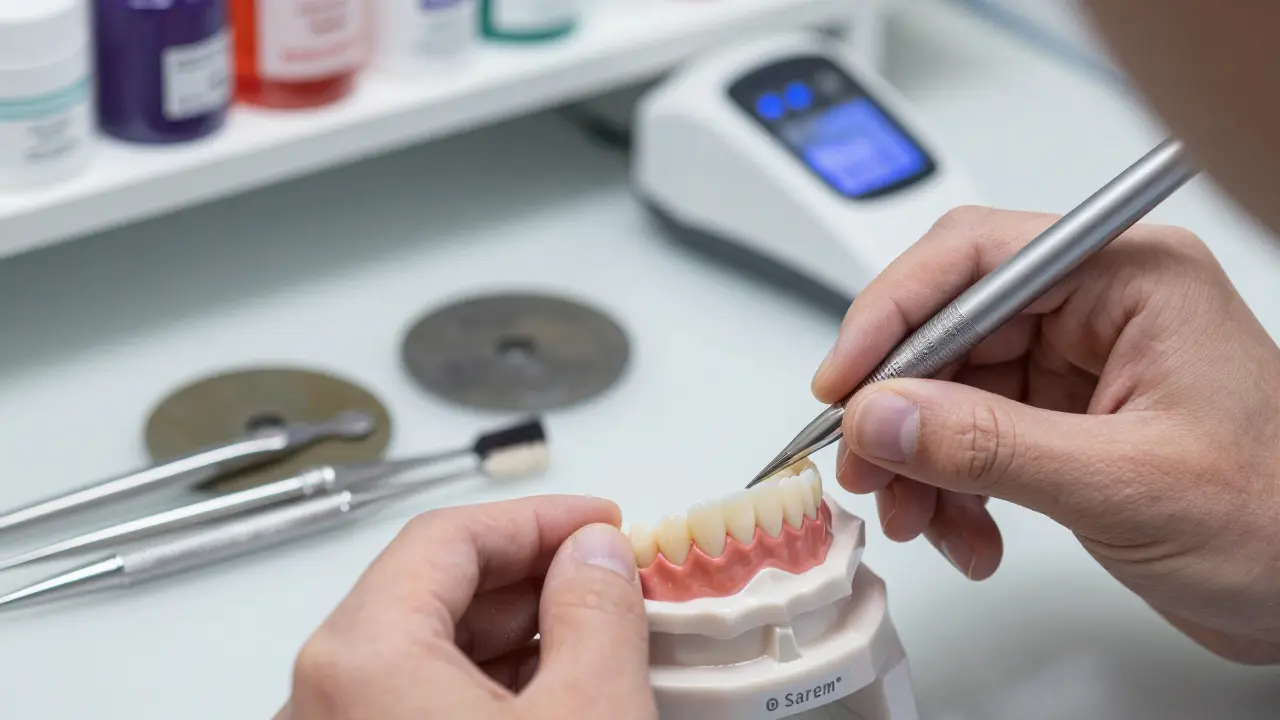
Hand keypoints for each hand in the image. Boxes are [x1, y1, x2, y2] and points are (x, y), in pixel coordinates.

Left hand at [273, 495, 656, 718]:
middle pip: (430, 592)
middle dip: (531, 575)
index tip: (601, 522)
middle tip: (607, 574)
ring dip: (515, 634)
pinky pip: (415, 704)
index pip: (448, 537)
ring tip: (596, 637)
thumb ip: (597, 613)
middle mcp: (323, 696)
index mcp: (362, 658)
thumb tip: (595, 553)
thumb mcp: (589, 713)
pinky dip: (486, 687)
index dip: (538, 518)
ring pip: (424, 653)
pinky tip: (552, 694)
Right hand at [813, 206, 1279, 664]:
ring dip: (920, 459)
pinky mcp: (1063, 418)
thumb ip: (989, 445)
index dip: (893, 313)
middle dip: (901, 406)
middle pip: (949, 326)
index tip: (845, 382)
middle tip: (867, 465)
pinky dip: (953, 487)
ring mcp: (1078, 363)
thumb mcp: (1125, 484)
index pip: (976, 258)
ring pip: (950, 388)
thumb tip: (881, 414)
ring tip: (919, 518)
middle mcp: (1098, 308)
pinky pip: (972, 436)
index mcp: (1129, 278)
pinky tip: (969, 533)